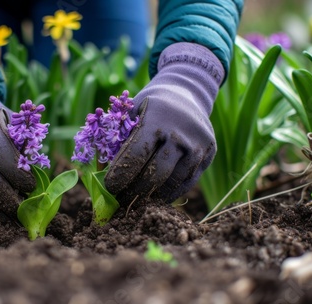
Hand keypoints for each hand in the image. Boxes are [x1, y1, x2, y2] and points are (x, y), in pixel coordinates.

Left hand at [105, 43, 223, 203]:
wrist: (186, 93)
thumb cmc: (150, 106)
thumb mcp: (132, 113)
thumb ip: (118, 140)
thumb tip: (101, 174)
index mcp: (158, 119)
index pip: (136, 155)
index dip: (120, 176)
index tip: (109, 189)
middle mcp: (181, 133)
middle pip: (155, 174)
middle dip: (134, 192)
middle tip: (120, 201)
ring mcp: (198, 145)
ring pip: (173, 183)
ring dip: (151, 197)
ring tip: (135, 202)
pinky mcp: (209, 154)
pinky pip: (187, 183)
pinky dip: (169, 194)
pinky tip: (154, 197)